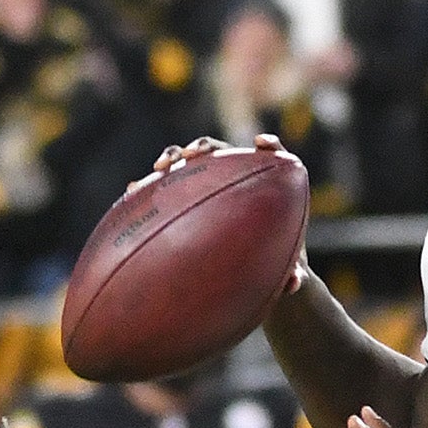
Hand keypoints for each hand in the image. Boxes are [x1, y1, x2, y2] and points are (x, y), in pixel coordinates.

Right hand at [137, 134, 309, 299]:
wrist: (256, 270)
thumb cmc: (278, 265)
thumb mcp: (287, 272)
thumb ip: (295, 275)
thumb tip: (294, 284)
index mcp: (269, 186)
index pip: (273, 156)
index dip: (270, 146)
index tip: (262, 143)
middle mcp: (237, 177)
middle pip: (221, 152)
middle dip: (205, 148)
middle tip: (194, 154)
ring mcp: (210, 185)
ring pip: (190, 163)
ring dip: (174, 158)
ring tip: (160, 167)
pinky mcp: (188, 197)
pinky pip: (167, 188)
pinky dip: (151, 186)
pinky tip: (132, 192)